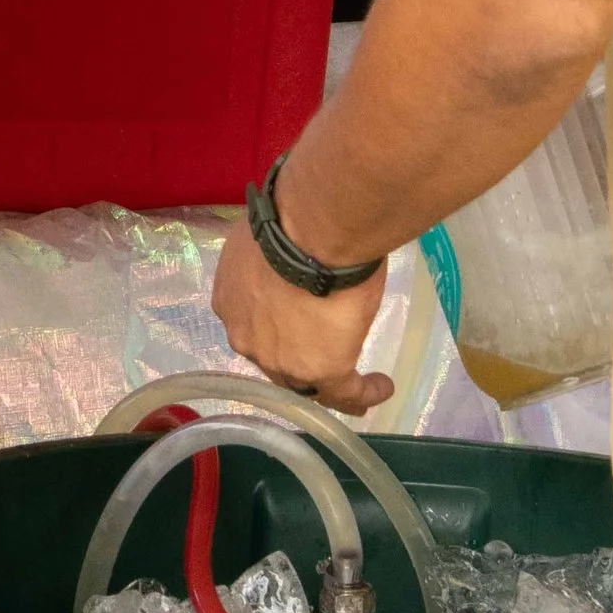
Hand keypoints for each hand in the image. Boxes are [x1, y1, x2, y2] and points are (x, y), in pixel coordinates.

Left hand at [211, 219, 395, 414]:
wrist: (311, 230)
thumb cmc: (291, 219)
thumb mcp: (270, 237)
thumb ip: (273, 256)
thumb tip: (293, 248)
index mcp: (231, 298)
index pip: (253, 319)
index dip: (274, 320)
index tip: (294, 314)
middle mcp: (245, 334)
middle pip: (273, 353)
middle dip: (296, 353)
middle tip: (322, 348)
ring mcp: (278, 358)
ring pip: (303, 379)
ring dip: (328, 379)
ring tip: (357, 379)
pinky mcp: (319, 370)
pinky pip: (343, 392)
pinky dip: (363, 392)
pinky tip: (381, 387)